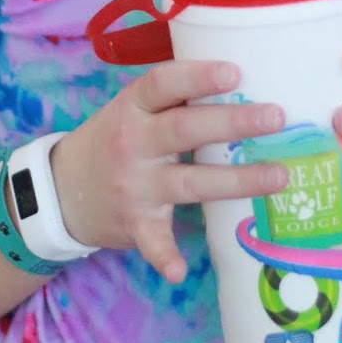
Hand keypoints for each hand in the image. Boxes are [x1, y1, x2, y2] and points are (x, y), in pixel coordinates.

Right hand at [50, 60, 287, 283]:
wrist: (62, 190)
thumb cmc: (114, 139)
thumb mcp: (132, 109)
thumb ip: (174, 98)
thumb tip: (243, 83)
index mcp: (133, 107)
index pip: (163, 84)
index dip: (197, 77)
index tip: (234, 71)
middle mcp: (133, 143)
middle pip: (185, 129)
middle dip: (232, 122)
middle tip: (276, 117)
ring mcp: (134, 186)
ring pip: (189, 183)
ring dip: (236, 181)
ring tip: (279, 176)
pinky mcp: (134, 224)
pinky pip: (152, 242)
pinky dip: (164, 257)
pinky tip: (180, 271)